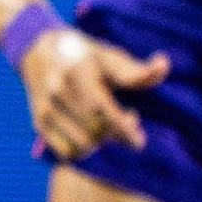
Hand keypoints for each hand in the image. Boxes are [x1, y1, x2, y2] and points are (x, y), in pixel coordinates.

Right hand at [21, 26, 168, 158]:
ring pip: (81, 144)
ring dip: (101, 143)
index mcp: (77, 70)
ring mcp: (45, 107)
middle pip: (94, 130)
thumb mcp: (109, 56)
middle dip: (116, 134)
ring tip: (108, 127)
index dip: (122, 129)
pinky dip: (83, 150)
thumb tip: (163, 66)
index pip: (100, 109)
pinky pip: (66, 151)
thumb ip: (136, 69)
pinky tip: (91, 135)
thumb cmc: (85, 56)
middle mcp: (57, 89)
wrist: (37, 50)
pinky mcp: (39, 122)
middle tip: (128, 121)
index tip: (139, 142)